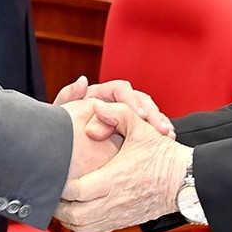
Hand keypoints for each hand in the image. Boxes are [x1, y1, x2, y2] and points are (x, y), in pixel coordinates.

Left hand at [53, 75, 174, 137]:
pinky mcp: (136, 130)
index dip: (132, 100)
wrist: (66, 151)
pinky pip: (151, 128)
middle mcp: (117, 102)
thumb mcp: (63, 114)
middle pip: (141, 101)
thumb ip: (68, 96)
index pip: (122, 89)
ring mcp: (129, 116)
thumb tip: (83, 80)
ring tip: (168, 135)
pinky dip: (160, 132)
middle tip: (160, 129)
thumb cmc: (63, 130)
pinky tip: (169, 139)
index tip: (139, 115)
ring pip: (150, 114)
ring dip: (160, 123)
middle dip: (153, 115)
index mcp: (102, 94)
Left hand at [56, 104, 192, 231]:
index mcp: (114, 179)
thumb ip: (117, 112)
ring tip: (62, 201)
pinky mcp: (122, 222)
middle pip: (72, 214)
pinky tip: (78, 209)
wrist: (185, 180)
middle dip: (58, 204)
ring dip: (67, 216)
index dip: (61, 185)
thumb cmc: (162, 154)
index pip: (75, 191)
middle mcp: (113, 201)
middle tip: (53, 190)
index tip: (57, 173)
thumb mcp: (141, 126)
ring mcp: (117, 215)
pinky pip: (93, 230)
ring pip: (81, 226)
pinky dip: (80, 223)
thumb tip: (95, 106)